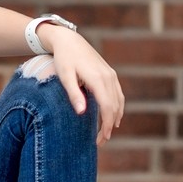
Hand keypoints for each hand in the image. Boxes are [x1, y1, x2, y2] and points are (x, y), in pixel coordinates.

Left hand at [45, 27, 124, 144]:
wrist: (69, 40)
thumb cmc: (63, 59)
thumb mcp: (65, 76)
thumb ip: (74, 94)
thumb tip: (81, 113)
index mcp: (98, 79)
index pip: (107, 107)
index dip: (105, 125)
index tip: (101, 139)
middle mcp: (108, 77)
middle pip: (114, 106)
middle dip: (109, 126)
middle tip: (101, 141)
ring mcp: (111, 75)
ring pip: (119, 101)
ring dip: (114, 118)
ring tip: (106, 133)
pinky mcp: (110, 73)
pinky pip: (118, 93)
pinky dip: (117, 107)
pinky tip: (113, 116)